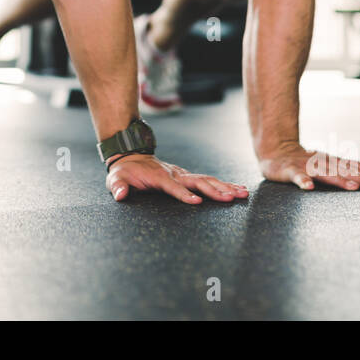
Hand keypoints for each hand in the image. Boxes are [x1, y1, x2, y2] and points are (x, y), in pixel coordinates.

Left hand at [106, 154, 248, 203]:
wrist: (132, 156)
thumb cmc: (124, 172)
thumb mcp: (116, 179)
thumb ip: (118, 187)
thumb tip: (120, 195)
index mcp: (159, 177)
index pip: (173, 187)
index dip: (183, 194)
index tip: (197, 202)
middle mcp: (175, 174)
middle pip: (198, 182)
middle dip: (215, 190)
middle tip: (232, 198)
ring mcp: (183, 174)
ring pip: (207, 180)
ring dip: (225, 187)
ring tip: (243, 194)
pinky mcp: (188, 177)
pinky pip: (208, 180)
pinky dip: (224, 185)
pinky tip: (238, 190)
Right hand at [259, 141, 359, 190]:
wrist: (276, 151)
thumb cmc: (307, 163)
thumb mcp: (329, 165)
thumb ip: (348, 171)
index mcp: (335, 163)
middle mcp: (324, 163)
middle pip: (346, 172)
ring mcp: (307, 166)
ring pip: (325, 173)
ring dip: (339, 180)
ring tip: (352, 188)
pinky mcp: (290, 170)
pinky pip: (297, 176)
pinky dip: (303, 181)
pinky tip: (308, 188)